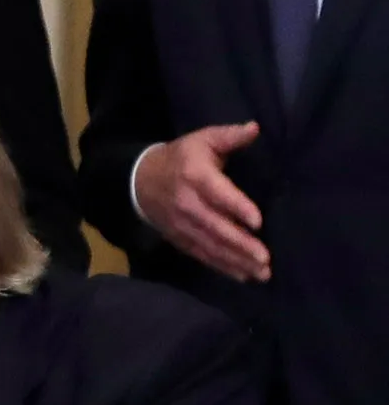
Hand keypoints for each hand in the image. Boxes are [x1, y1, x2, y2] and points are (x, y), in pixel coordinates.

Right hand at [135, 123, 271, 282]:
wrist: (139, 180)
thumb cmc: (180, 158)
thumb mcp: (201, 140)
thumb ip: (229, 136)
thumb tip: (255, 128)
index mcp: (195, 177)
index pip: (218, 194)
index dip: (237, 208)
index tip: (257, 222)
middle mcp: (187, 204)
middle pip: (216, 228)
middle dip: (240, 245)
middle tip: (265, 259)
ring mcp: (182, 225)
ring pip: (210, 246)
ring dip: (236, 261)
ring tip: (261, 273)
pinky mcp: (179, 239)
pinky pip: (201, 255)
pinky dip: (221, 266)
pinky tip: (242, 275)